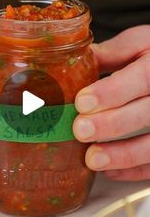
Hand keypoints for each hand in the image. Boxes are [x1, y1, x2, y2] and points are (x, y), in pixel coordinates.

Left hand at [73, 25, 149, 180]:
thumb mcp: (141, 44)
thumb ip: (112, 52)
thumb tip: (73, 63)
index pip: (143, 77)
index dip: (113, 91)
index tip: (82, 102)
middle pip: (147, 112)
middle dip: (112, 124)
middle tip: (80, 130)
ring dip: (124, 155)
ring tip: (92, 160)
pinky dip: (134, 171)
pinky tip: (109, 172)